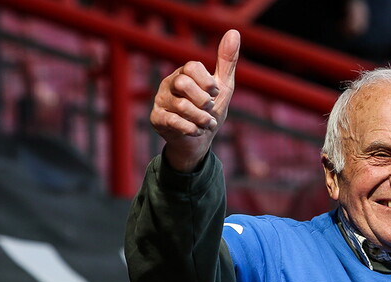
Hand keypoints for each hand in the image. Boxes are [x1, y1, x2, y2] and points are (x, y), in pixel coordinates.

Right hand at [149, 29, 239, 171]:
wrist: (199, 141)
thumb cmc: (210, 110)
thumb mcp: (223, 87)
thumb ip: (226, 62)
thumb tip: (234, 32)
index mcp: (184, 73)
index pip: (192, 66)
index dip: (207, 82)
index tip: (215, 92)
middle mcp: (169, 84)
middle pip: (183, 82)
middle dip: (203, 100)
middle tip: (209, 108)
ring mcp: (161, 101)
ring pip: (181, 106)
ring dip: (202, 118)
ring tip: (207, 123)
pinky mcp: (157, 119)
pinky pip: (174, 122)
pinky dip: (192, 129)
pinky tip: (197, 131)